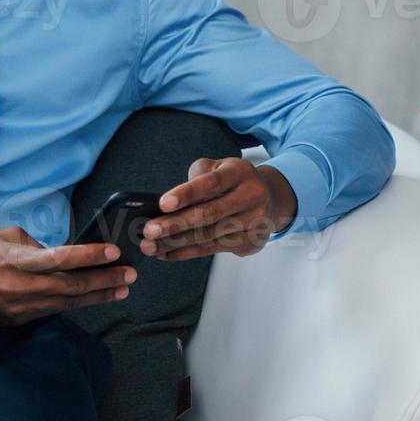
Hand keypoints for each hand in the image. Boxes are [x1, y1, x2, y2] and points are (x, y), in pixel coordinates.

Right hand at [0, 225, 136, 326]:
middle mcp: (19, 289)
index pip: (61, 258)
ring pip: (65, 304)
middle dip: (104, 281)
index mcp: (16, 261)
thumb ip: (34, 244)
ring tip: (119, 290)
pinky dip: (71, 305)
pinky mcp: (13, 322)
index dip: (90, 256)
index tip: (114, 252)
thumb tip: (58, 253)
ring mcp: (17, 310)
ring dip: (95, 297)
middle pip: (71, 288)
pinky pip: (48, 312)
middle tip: (129, 275)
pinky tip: (89, 300)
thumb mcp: (2, 237)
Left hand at [139, 157, 297, 261]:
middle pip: (209, 214)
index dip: (187, 193)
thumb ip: (196, 179)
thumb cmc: (233, 181)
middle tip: (149, 230)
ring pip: (208, 236)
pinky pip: (211, 250)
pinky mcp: (249, 242)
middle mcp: (251, 196)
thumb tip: (165, 206)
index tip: (163, 204)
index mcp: (240, 172)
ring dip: (175, 243)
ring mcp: (253, 222)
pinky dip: (185, 252)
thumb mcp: (218, 168)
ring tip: (150, 246)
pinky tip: (166, 253)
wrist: (270, 198)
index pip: (212, 183)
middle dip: (175, 224)